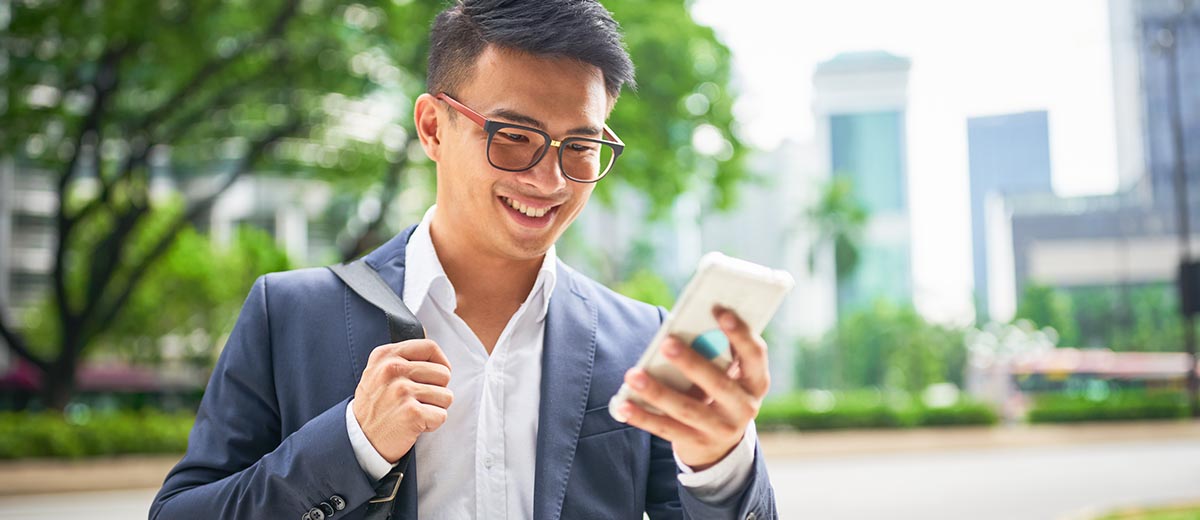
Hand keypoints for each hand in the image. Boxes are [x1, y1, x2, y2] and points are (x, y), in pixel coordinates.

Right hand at [352, 339, 453, 462]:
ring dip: (435, 408)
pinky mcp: (411, 412)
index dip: (440, 362)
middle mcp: (392, 369)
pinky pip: (442, 415)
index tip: (435, 377)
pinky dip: (432, 424)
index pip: (429, 347)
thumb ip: (402, 359)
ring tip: (414, 412)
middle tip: (418, 401)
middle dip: (438, 390)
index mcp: (385, 355)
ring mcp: (401, 391)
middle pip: (443, 373)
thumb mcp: (378, 372)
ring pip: (446, 395)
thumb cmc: (375, 407)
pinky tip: (414, 425)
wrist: (359, 440)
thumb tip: (437, 356)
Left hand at [619, 307, 768, 469]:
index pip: (754, 354)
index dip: (740, 333)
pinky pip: (666, 429)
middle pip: (718, 384)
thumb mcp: (728, 375)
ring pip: (686, 409)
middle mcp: (744, 407)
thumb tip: (679, 329)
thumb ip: (714, 354)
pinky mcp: (696, 443)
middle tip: (666, 343)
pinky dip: (642, 416)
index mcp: (756, 382)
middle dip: (691, 363)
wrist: (721, 446)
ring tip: (633, 375)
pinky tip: (623, 404)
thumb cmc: (719, 391)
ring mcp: (721, 429)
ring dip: (657, 391)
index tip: (719, 309)